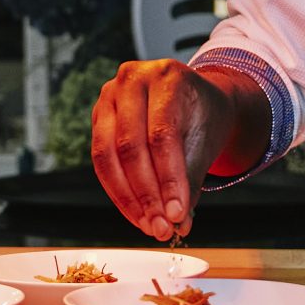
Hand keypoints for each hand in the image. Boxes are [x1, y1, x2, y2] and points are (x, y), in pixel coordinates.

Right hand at [91, 60, 261, 241]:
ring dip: (128, 197)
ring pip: (108, 155)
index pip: (162, 134)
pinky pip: (100, 159)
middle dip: (146, 194)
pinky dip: (117, 190)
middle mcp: (133, 79)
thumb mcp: (206, 142)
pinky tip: (134, 212)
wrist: (196, 99)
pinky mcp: (98, 115)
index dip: (168, 179)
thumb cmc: (203, 117)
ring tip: (147, 224)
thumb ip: (190, 182)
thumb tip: (178, 223)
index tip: (175, 214)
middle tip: (160, 227)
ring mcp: (110, 95)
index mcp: (168, 77)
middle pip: (131, 145)